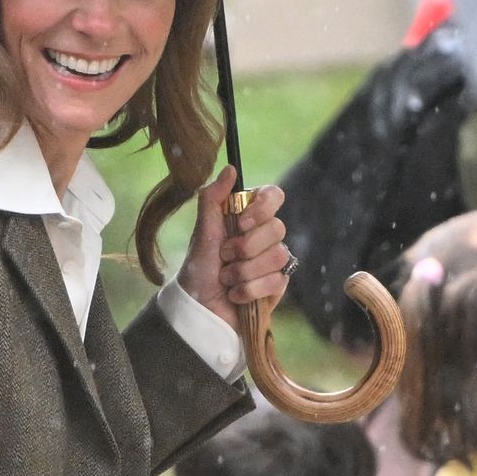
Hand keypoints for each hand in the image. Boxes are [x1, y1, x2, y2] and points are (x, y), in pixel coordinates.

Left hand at [179, 165, 290, 331]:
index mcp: (248, 216)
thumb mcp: (203, 230)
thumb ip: (213, 198)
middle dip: (246, 247)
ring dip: (244, 271)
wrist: (198, 307)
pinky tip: (235, 295)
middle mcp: (264, 235)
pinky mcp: (277, 286)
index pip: (274, 196)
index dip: (262, 208)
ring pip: (278, 256)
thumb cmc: (199, 267)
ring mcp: (273, 261)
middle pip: (277, 228)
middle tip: (224, 256)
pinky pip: (277, 281)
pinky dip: (250, 290)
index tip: (240, 222)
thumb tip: (230, 168)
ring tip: (226, 278)